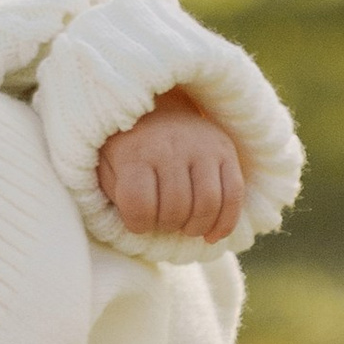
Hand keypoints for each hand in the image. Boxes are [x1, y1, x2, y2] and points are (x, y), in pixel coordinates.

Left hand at [96, 86, 243, 241]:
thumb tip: (138, 224)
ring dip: (195, 227)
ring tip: (185, 228)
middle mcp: (170, 146)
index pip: (139, 204)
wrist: (157, 109)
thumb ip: (116, 194)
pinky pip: (234, 194)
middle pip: (176, 207)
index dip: (138, 224)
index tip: (138, 222)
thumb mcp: (109, 166)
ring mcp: (201, 146)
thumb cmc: (129, 148)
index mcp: (135, 152)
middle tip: (163, 224)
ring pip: (208, 203)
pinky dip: (225, 222)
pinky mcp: (225, 149)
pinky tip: (211, 235)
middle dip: (168, 227)